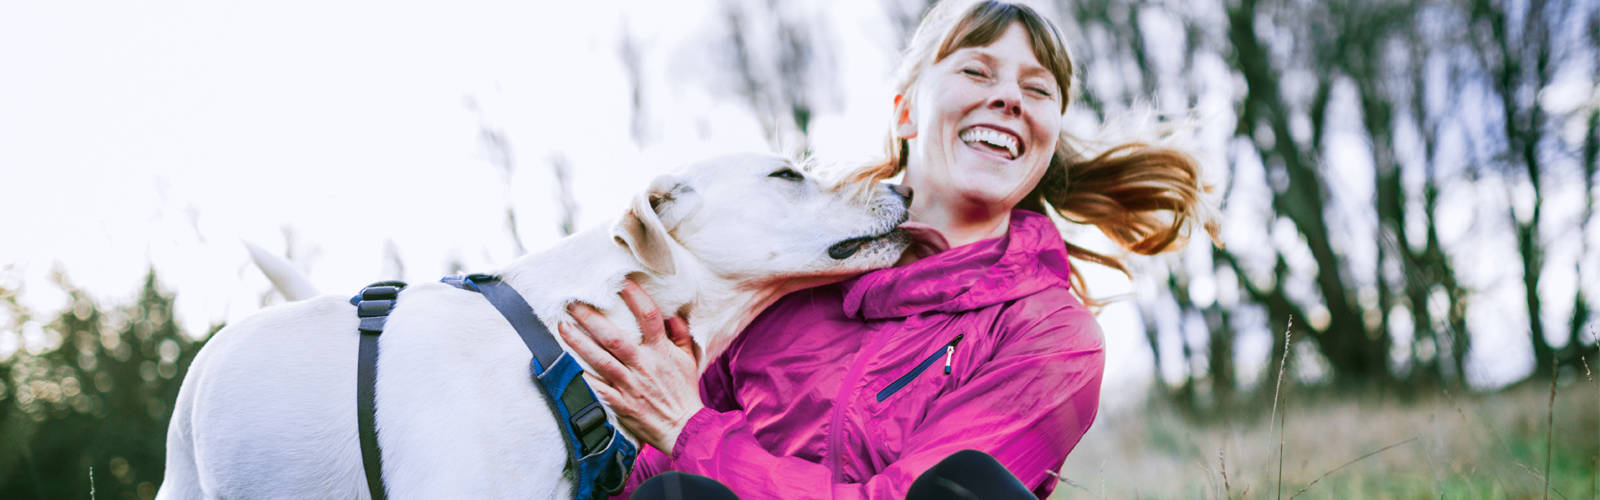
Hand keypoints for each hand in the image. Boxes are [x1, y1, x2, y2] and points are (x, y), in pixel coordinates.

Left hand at [558, 279, 702, 454]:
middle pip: (613, 337)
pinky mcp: (619, 402)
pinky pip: (595, 388)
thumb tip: (672, 313)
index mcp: (661, 351)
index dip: (635, 296)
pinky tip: (563, 364)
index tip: (621, 281)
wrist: (683, 427)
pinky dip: (579, 376)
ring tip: (562, 326)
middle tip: (573, 302)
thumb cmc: (684, 392)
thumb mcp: (688, 359)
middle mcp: (643, 365)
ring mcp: (629, 384)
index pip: (648, 316)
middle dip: (591, 318)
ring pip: (599, 359)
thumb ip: (680, 334)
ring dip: (578, 342)